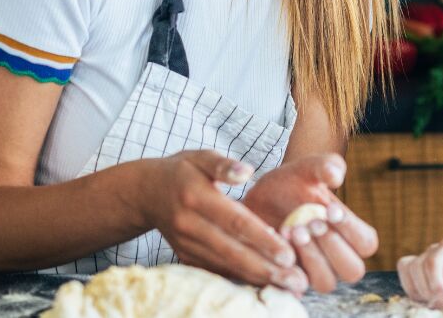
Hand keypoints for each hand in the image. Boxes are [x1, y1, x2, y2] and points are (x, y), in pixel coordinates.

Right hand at [139, 150, 306, 294]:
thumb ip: (224, 164)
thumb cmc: (182, 170)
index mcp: (196, 196)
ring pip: (225, 266)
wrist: (145, 193)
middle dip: (266, 268)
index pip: (235, 221)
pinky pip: (215, 271)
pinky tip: (264, 284)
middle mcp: (189, 224)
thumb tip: (247, 171)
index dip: (262, 239)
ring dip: (258, 278)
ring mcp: (185, 244)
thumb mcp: (200, 157)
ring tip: (288, 286)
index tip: (288, 253)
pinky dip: (240, 279)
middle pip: (232, 251)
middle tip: (296, 280)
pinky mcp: (185, 256)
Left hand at [243, 153, 379, 293]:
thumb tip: (336, 175)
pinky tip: (277, 241)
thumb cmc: (293, 183)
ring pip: (326, 282)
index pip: (366, 243)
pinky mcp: (291, 280)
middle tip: (311, 222)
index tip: (330, 210)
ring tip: (293, 231)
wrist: (259, 198)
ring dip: (312, 258)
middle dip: (332, 245)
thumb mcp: (308, 168)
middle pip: (352, 269)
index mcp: (351, 233)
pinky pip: (296, 287)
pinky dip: (288, 268)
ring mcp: (315, 272)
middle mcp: (337, 258)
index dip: (351, 229)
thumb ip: (325, 166)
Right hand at [397, 238, 442, 307]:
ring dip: (419, 292)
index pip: (431, 263)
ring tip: (437, 302)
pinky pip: (407, 279)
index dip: (435, 284)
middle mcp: (433, 251)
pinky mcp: (421, 271)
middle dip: (427, 290)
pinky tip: (431, 299)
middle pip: (416, 268)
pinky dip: (415, 292)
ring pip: (408, 272)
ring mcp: (425, 260)